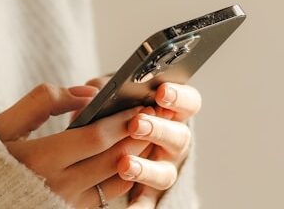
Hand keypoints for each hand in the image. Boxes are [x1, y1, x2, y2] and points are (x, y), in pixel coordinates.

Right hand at [0, 83, 153, 207]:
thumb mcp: (3, 124)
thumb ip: (43, 101)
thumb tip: (85, 92)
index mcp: (39, 161)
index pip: (95, 138)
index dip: (121, 120)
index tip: (139, 103)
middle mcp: (57, 188)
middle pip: (112, 159)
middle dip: (137, 135)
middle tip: (154, 115)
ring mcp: (66, 206)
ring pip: (116, 182)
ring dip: (136, 157)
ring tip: (146, 134)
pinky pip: (106, 198)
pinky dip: (122, 176)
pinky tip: (128, 158)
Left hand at [79, 77, 201, 208]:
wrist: (101, 147)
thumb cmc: (112, 109)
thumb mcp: (111, 94)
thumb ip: (104, 87)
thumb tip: (94, 94)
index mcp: (170, 112)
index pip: (189, 102)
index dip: (179, 96)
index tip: (161, 93)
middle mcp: (172, 141)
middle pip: (180, 137)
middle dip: (158, 130)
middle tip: (137, 123)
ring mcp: (163, 168)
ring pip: (166, 173)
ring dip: (147, 169)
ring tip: (124, 165)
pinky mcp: (148, 193)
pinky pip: (147, 202)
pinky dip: (139, 207)